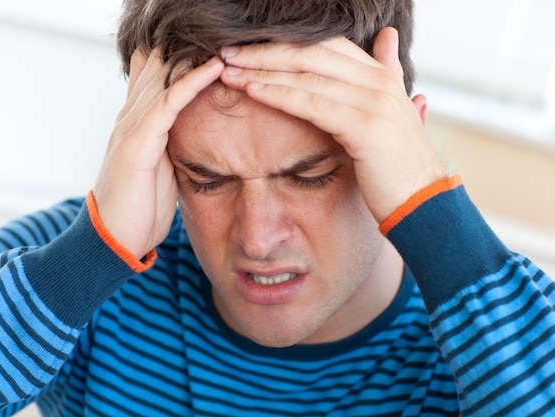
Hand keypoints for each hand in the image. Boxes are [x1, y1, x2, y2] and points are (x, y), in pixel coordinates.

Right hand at [93, 49, 223, 258]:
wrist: (114, 240)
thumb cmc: (139, 208)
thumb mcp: (158, 169)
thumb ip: (168, 146)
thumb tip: (188, 136)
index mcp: (135, 125)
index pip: (153, 79)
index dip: (175, 58)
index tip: (205, 42)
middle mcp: (130, 119)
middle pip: (156, 69)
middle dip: (183, 47)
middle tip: (215, 28)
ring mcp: (131, 128)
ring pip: (163, 79)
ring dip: (193, 57)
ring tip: (222, 39)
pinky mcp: (138, 143)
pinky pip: (169, 104)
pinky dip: (192, 83)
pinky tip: (213, 68)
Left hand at [219, 27, 446, 222]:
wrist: (423, 203)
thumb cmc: (397, 166)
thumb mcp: (394, 112)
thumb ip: (387, 72)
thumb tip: (388, 36)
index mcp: (381, 76)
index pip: (326, 45)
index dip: (285, 43)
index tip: (249, 48)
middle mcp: (379, 81)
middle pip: (311, 52)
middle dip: (265, 51)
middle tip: (227, 52)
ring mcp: (374, 101)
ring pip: (307, 75)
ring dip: (262, 71)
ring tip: (228, 70)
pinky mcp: (365, 126)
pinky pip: (312, 104)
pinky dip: (279, 95)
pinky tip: (252, 91)